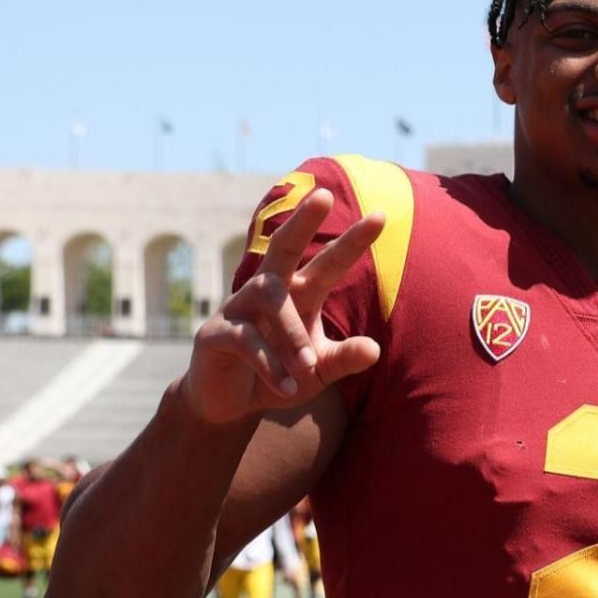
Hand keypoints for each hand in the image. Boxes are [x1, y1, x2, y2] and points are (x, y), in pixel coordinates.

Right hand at [182, 189, 382, 426]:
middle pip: (284, 247)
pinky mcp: (216, 335)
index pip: (328, 263)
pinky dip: (270, 365)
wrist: (229, 403)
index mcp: (299, 295)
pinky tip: (287, 388)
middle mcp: (269, 293)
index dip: (353, 241)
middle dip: (303, 221)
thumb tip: (375, 349)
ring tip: (309, 365)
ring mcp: (238, 309)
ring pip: (270, 299)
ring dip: (292, 333)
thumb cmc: (280, 376)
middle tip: (325, 194)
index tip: (381, 215)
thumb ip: (343, 359)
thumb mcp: (318, 371)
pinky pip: (246, 341)